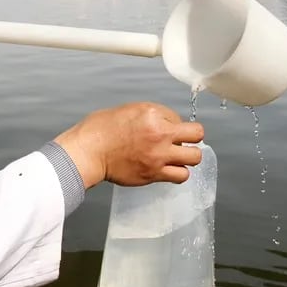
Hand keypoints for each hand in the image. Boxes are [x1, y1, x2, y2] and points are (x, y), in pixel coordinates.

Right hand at [53, 102, 203, 188]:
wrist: (89, 151)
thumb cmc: (100, 129)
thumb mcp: (128, 110)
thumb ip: (150, 116)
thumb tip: (164, 123)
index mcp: (152, 114)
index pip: (177, 116)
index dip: (170, 122)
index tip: (161, 127)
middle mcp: (160, 134)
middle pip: (197, 134)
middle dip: (191, 136)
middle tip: (181, 141)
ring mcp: (159, 156)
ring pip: (195, 157)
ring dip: (187, 156)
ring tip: (177, 157)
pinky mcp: (155, 173)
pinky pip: (181, 176)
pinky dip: (178, 173)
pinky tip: (168, 169)